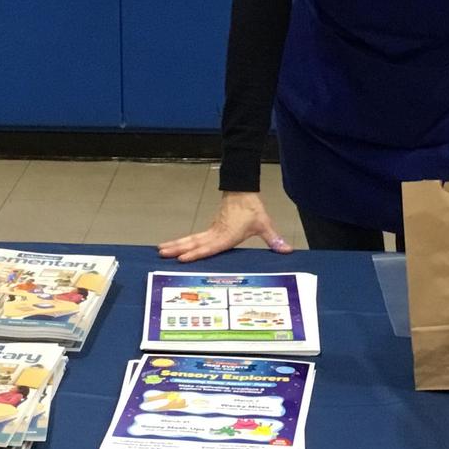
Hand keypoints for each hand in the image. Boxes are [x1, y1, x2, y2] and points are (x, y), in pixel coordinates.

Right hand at [158, 192, 293, 262]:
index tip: (181, 258)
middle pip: (194, 242)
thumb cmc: (252, 208)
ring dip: (176, 244)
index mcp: (227, 235)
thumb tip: (287, 250)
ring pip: (191, 239)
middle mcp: (216, 233)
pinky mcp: (211, 228)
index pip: (209, 246)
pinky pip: (195, 237)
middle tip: (161, 254)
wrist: (243, 190)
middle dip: (178, 248)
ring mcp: (212, 230)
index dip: (196, 253)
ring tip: (161, 249)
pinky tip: (176, 247)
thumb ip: (274, 238)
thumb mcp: (264, 223)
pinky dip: (184, 242)